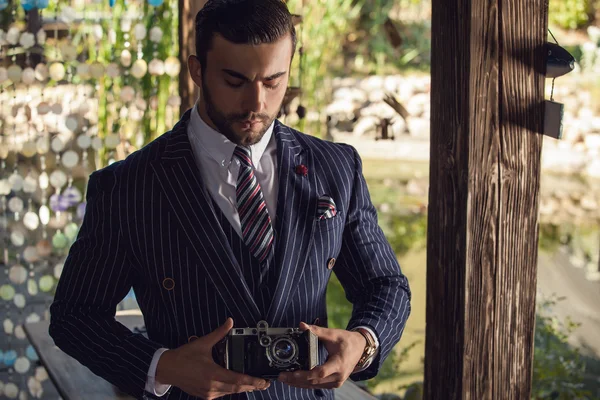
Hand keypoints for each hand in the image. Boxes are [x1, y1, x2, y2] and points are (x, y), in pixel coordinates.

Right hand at [156, 318, 270, 398]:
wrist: (167, 369)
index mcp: (213, 373)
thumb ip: (219, 333)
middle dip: (252, 386)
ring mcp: (208, 392)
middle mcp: (211, 386)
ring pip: (230, 392)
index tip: (263, 381)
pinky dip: (231, 389)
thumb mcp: (203, 343)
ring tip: (255, 384)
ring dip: (243, 388)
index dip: (252, 381)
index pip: (238, 380)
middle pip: (237, 389)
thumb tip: (230, 322)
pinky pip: (222, 393)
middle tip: (265, 384)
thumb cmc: (184, 356)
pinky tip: (237, 385)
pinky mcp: (205, 395)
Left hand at [277, 322, 365, 388]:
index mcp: (339, 364)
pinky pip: (317, 385)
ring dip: (299, 383)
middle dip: (296, 380)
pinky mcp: (333, 383)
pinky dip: (306, 383)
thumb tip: (302, 325)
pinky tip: (295, 380)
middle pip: (314, 381)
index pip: (321, 372)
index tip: (293, 372)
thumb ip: (317, 330)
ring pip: (314, 385)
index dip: (306, 374)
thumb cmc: (347, 341)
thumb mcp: (333, 334)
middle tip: (282, 376)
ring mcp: (336, 382)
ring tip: (284, 379)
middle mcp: (338, 376)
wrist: (360, 348)